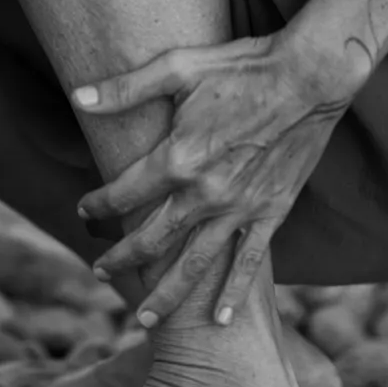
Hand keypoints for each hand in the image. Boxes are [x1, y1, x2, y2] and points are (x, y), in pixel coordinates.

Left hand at [72, 27, 367, 326]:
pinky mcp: (271, 212)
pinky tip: (221, 320)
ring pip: (194, 265)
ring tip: (143, 320)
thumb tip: (77, 97)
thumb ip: (126, 89)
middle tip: (100, 273)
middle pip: (151, 240)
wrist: (310, 77)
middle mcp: (205, 193)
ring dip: (166, 295)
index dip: (97, 205)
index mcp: (178, 158)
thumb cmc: (241, 66)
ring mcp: (240, 208)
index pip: (123, 194)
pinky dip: (234, 294)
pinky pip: (248, 262)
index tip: (84, 211)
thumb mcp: (178, 67)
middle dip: (121, 259)